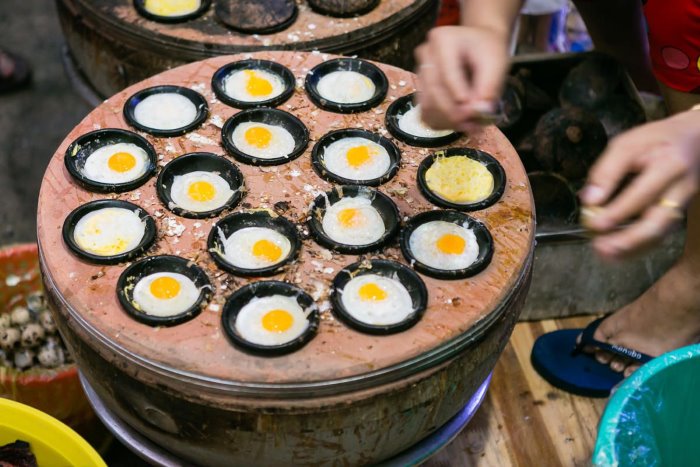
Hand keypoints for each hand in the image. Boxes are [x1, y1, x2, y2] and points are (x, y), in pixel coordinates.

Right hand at [414, 26, 509, 131]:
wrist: (478, 44)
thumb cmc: (487, 50)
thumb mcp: (496, 62)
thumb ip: (489, 86)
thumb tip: (480, 112)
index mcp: (442, 39)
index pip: (447, 73)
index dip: (458, 94)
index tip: (472, 111)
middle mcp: (425, 53)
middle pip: (434, 90)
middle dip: (453, 112)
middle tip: (474, 126)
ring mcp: (419, 71)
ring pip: (427, 104)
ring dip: (447, 120)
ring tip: (470, 127)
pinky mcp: (420, 87)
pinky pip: (425, 111)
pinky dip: (441, 122)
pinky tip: (458, 124)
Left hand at [580, 110, 699, 258]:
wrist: (696, 140)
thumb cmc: (656, 140)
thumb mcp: (627, 144)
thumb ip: (607, 171)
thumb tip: (589, 200)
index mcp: (668, 165)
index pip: (642, 193)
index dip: (618, 211)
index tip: (594, 224)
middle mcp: (681, 189)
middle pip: (658, 221)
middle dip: (629, 240)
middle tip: (602, 248)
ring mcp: (683, 204)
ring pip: (661, 233)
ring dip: (633, 248)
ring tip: (606, 254)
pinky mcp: (680, 213)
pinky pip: (661, 235)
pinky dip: (640, 247)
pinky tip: (619, 252)